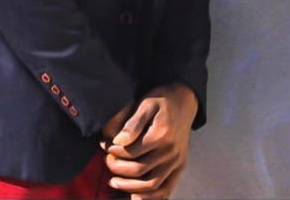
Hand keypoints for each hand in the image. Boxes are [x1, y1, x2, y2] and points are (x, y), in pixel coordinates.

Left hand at [103, 83, 197, 198]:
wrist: (184, 99)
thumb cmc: (162, 99)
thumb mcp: (146, 103)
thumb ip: (133, 123)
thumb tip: (118, 142)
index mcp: (160, 135)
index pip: (131, 153)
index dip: (114, 152)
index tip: (105, 146)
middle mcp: (170, 152)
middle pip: (139, 171)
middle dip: (118, 169)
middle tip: (107, 161)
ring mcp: (177, 161)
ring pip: (151, 184)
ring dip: (130, 187)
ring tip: (114, 181)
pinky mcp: (180, 166)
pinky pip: (166, 189)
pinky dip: (151, 196)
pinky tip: (136, 194)